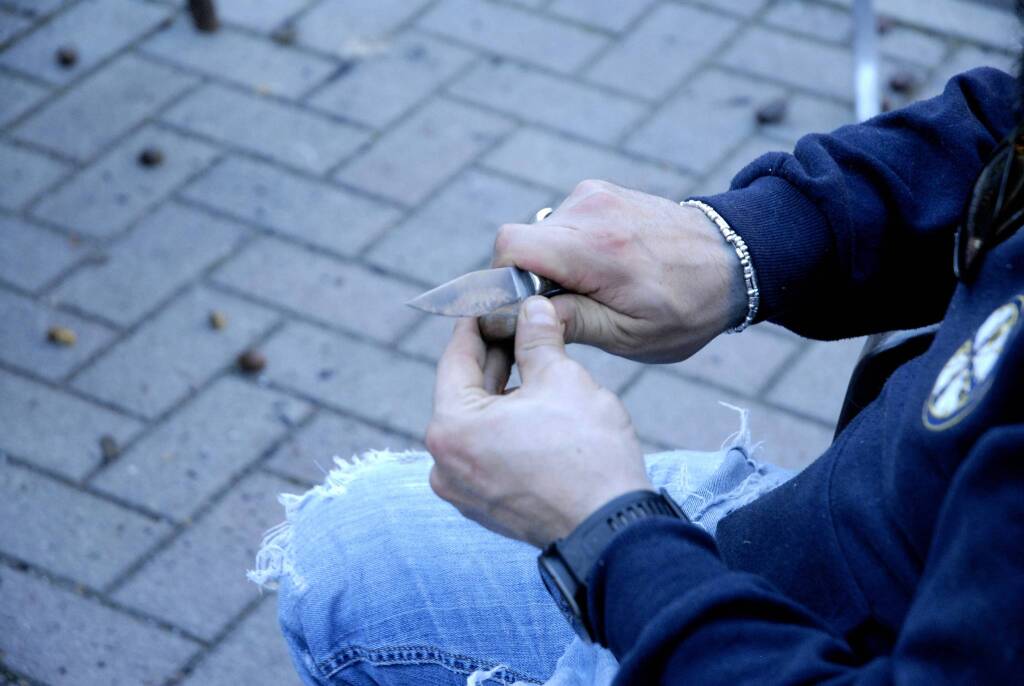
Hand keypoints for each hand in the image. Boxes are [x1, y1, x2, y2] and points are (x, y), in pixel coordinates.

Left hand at [427, 296, 652, 547]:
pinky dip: (507, 429)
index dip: (477, 324)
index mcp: (451, 428)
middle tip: (519, 328)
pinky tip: (536, 411)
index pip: (456, 359)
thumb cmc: (586, 454)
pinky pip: (489, 454)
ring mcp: (464, 492)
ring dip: (504, 395)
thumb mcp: (562, 378)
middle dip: (497, 360)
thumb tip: (532, 309)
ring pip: (479, 425)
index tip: (490, 303)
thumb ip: (538, 338)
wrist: (612, 527)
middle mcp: (445, 464)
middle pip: (466, 394)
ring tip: (535, 367)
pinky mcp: (488, 508)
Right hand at [485, 180, 745, 362]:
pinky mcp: (601, 192)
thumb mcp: (629, 334)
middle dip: (531, 278)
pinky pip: (562, 223)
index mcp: (595, 249)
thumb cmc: (687, 307)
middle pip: (520, 242)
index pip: (510, 247)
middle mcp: (590, 210)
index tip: (523, 309)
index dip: (500, 281)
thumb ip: (568, 321)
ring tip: (598, 287)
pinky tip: (606, 267)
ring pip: (540, 233)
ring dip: (554, 264)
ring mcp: (595, 195)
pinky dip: (571, 248)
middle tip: (570, 307)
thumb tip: (514, 316)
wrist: (735, 261)